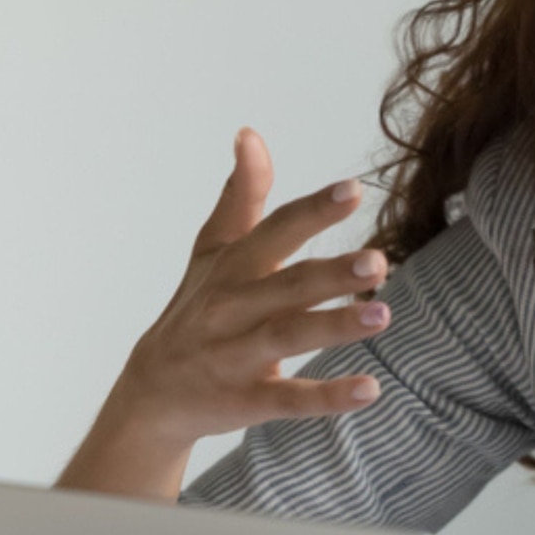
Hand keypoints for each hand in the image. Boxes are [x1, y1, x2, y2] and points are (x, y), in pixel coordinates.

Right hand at [101, 129, 389, 450]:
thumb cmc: (196, 309)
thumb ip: (241, 196)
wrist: (151, 394)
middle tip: (380, 261)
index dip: (313, 210)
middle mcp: (233, 308)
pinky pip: (289, 399)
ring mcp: (237, 356)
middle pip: (287, 285)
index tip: (354, 189)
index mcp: (234, 267)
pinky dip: (328, 396)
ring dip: (334, 326)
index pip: (275, 232)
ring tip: (383, 315)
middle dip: (331, 272)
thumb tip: (250, 134)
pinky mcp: (246, 401)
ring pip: (287, 337)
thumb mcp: (213, 251)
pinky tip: (371, 389)